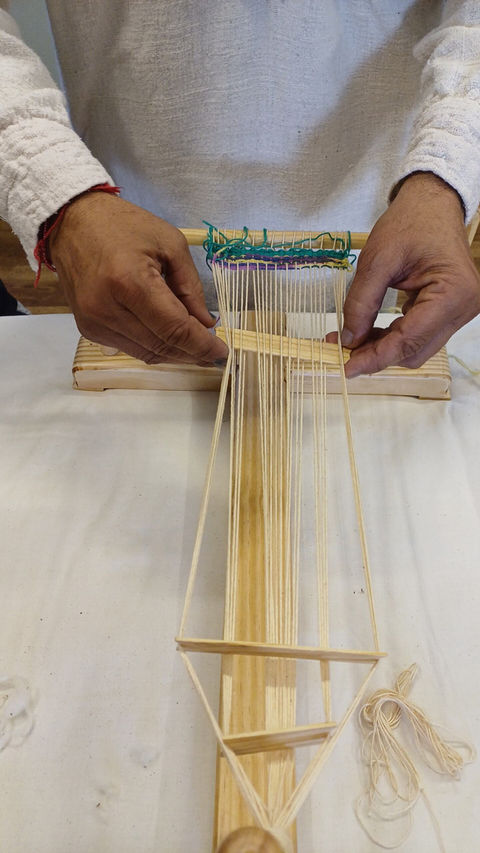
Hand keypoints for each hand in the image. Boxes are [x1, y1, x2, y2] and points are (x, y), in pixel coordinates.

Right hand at [49, 193, 227, 364]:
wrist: (72, 222)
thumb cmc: (123, 225)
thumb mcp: (170, 244)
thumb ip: (191, 288)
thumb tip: (207, 325)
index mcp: (129, 282)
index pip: (174, 329)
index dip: (202, 345)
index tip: (222, 352)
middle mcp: (107, 309)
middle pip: (162, 346)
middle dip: (192, 352)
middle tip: (213, 350)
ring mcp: (94, 322)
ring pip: (147, 354)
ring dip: (174, 354)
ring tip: (194, 345)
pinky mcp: (88, 329)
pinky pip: (130, 348)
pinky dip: (154, 347)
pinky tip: (169, 338)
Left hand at [333, 172, 479, 377]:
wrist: (431, 204)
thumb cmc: (411, 222)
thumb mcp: (377, 260)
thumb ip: (361, 302)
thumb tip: (348, 339)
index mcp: (452, 293)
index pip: (409, 340)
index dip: (375, 358)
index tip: (347, 367)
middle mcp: (463, 307)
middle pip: (414, 351)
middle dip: (377, 355)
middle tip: (341, 350)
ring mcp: (459, 311)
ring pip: (416, 348)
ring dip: (383, 348)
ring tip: (351, 339)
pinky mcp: (449, 311)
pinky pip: (419, 335)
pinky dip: (392, 336)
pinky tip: (368, 331)